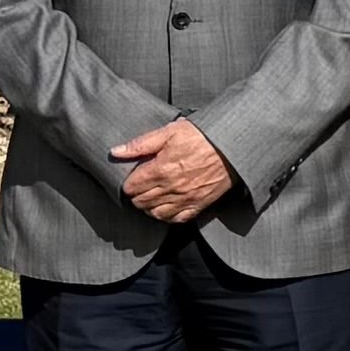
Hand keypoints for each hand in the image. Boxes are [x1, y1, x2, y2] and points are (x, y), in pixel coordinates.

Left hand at [110, 117, 229, 225]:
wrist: (233, 146)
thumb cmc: (204, 136)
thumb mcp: (170, 132)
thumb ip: (141, 144)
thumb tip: (116, 152)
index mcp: (161, 169)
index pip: (131, 187)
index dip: (128, 183)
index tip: (131, 178)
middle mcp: (171, 187)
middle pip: (141, 202)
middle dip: (136, 195)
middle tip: (139, 187)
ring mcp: (186, 198)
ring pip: (156, 213)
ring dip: (149, 207)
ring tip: (150, 197)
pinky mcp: (199, 204)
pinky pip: (177, 219)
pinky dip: (167, 216)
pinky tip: (166, 208)